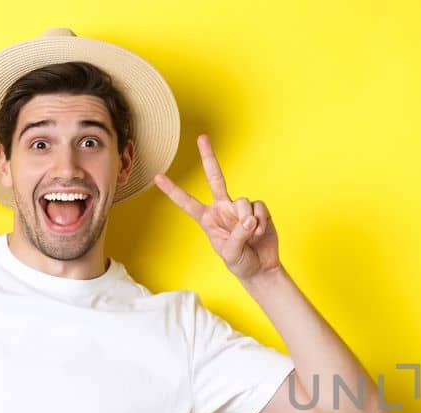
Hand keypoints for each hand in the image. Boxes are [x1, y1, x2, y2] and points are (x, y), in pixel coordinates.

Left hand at [153, 134, 281, 280]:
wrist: (262, 268)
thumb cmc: (241, 263)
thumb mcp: (231, 253)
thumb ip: (238, 234)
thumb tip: (249, 218)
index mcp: (208, 219)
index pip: (187, 203)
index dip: (173, 191)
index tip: (158, 177)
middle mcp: (222, 208)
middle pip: (215, 178)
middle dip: (208, 157)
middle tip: (202, 137)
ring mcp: (240, 208)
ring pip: (243, 201)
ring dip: (249, 222)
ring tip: (252, 236)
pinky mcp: (258, 209)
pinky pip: (259, 207)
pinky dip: (261, 222)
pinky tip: (261, 232)